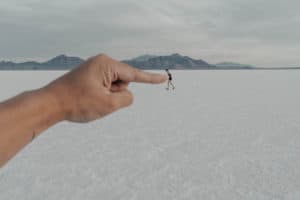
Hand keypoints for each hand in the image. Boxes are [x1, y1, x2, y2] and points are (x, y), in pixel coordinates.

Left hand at [44, 54, 166, 121]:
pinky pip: (104, 89)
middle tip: (96, 100)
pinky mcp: (89, 77)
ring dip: (108, 98)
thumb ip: (127, 99)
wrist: (49, 104)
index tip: (163, 77)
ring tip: (89, 100)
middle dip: (116, 95)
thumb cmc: (77, 103)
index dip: (150, 79)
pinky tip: (86, 100)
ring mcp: (94, 70)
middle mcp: (101, 63)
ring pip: (113, 88)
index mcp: (107, 65)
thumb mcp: (108, 104)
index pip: (134, 74)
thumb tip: (128, 95)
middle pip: (123, 83)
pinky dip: (101, 97)